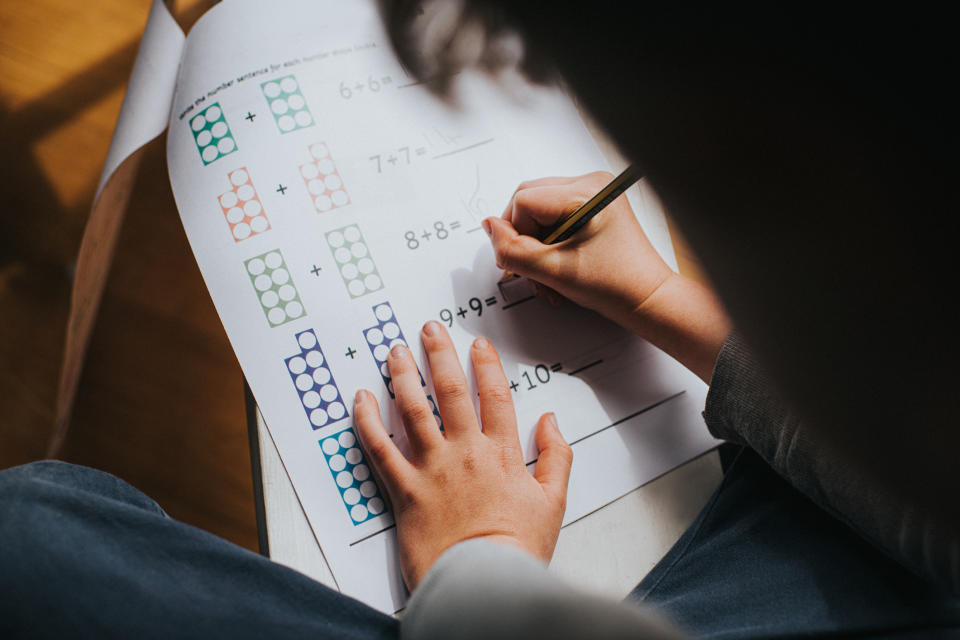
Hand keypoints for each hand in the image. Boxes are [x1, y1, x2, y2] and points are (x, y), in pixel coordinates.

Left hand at [353, 322, 572, 590]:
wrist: (483, 583)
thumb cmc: (517, 548)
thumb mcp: (554, 503)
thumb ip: (556, 457)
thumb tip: (551, 421)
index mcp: (502, 454)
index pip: (494, 396)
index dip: (486, 365)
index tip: (478, 344)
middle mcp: (465, 452)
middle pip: (450, 392)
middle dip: (440, 355)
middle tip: (430, 329)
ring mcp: (432, 468)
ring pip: (413, 410)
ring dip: (402, 376)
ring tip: (395, 351)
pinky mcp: (404, 490)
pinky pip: (380, 448)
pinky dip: (367, 421)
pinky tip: (361, 398)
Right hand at [484, 171, 674, 327]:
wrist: (646, 299)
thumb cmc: (616, 286)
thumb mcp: (553, 272)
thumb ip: (513, 250)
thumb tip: (489, 228)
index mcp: (587, 193)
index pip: (524, 202)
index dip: (517, 235)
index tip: (529, 263)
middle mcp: (590, 185)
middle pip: (528, 201)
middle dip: (524, 240)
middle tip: (533, 269)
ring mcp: (592, 194)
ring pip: (537, 211)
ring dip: (534, 246)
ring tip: (548, 275)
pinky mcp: (591, 207)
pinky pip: (553, 217)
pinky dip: (548, 243)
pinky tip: (557, 265)